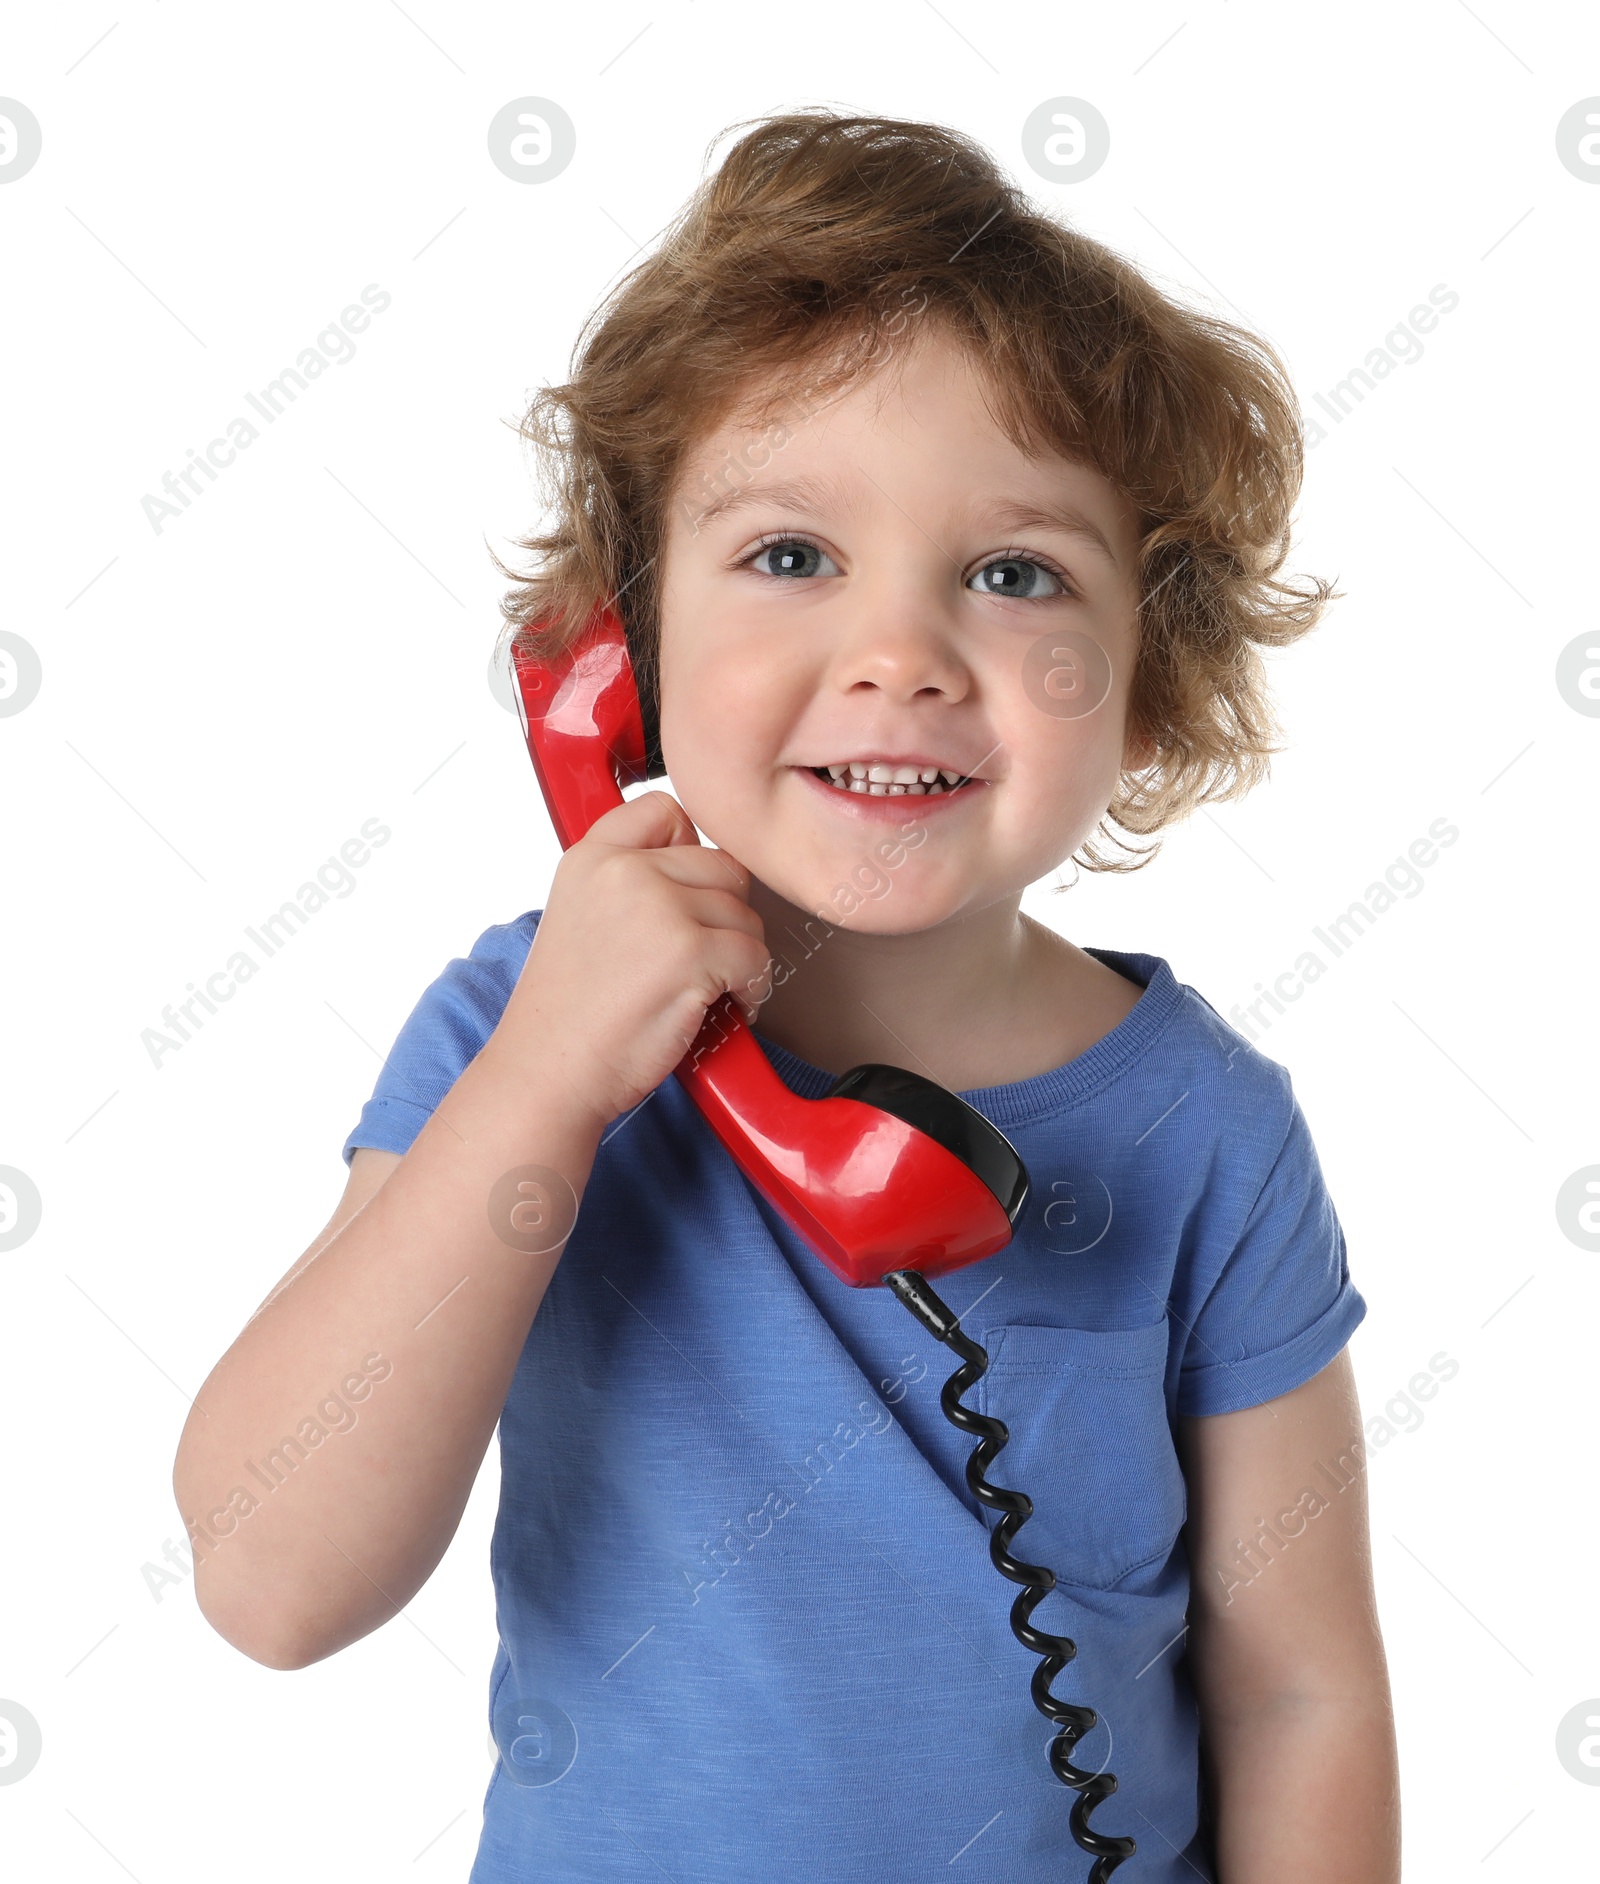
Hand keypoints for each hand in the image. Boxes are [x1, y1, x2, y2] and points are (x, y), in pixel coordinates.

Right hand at [495, 790, 770, 1127]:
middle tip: (705, 955)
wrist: (549, 1074)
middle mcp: (624, 872)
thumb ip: (627, 881)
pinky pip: (756, 955)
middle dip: (723, 913)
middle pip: (721, 865)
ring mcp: (660, 909)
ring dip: (740, 954)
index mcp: (591, 857)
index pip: (665, 810)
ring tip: (711, 987)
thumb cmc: (568, 1014)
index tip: (688, 891)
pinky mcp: (692, 953)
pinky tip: (727, 1005)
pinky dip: (753, 986)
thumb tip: (699, 873)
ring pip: (744, 913)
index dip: (690, 850)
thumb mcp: (577, 916)